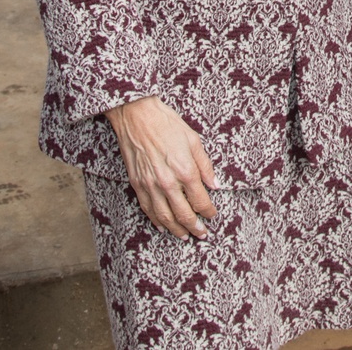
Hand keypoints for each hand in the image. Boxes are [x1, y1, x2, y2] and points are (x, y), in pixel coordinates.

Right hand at [107, 96, 219, 238]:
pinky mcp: (137, 184)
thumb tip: (214, 184)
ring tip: (184, 236)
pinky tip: (162, 225)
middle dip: (195, 227)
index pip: (200, 200)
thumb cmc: (167, 124)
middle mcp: (168, 182)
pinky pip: (147, 209)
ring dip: (176, 230)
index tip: (212, 214)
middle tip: (202, 234)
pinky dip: (156, 220)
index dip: (208, 211)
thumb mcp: (194, 140)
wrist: (137, 116)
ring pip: (164, 217)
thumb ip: (205, 165)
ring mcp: (150, 185)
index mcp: (185, 170)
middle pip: (183, 214)